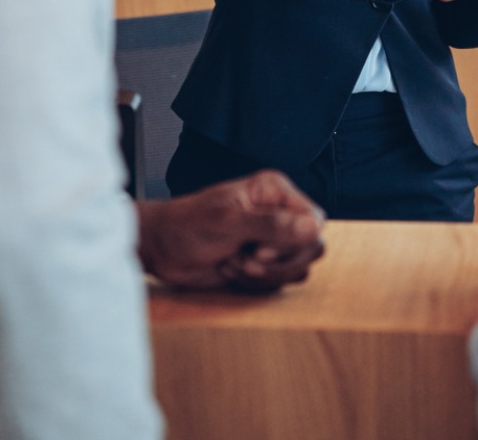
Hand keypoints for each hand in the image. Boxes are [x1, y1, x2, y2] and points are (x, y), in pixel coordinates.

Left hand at [137, 170, 325, 293]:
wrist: (163, 249)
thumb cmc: (189, 225)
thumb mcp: (229, 222)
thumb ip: (272, 224)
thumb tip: (314, 228)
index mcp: (275, 192)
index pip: (314, 220)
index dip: (295, 241)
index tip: (262, 248)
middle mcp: (278, 214)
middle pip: (311, 247)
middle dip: (280, 263)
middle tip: (248, 258)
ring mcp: (271, 241)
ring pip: (297, 268)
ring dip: (264, 276)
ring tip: (235, 262)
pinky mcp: (262, 265)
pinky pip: (278, 283)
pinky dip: (254, 284)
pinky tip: (230, 269)